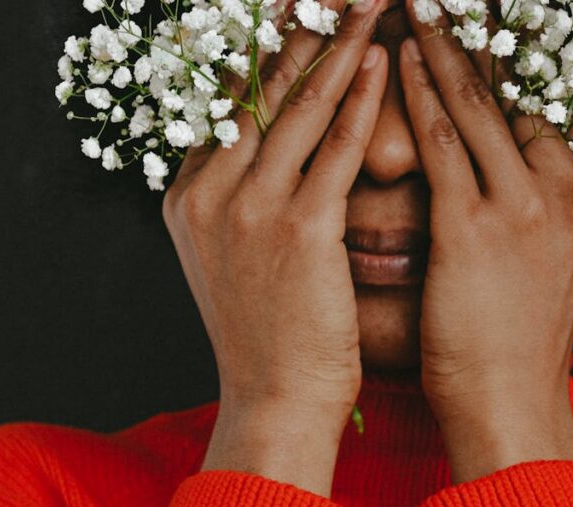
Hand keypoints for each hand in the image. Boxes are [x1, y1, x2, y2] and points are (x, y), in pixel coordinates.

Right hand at [161, 0, 386, 496]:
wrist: (274, 400)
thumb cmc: (268, 332)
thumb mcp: (235, 255)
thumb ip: (241, 196)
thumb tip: (274, 145)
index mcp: (189, 195)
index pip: (228, 103)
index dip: (266, 52)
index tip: (295, 12)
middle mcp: (208, 191)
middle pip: (258, 89)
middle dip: (300, 32)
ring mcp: (249, 208)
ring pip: (298, 107)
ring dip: (337, 48)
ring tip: (367, 5)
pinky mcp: (298, 229)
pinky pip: (336, 149)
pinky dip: (362, 101)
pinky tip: (383, 63)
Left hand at [400, 10, 572, 483]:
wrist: (511, 398)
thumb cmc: (518, 330)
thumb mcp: (550, 253)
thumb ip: (542, 196)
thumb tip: (507, 148)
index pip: (547, 100)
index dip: (512, 50)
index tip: (485, 9)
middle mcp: (572, 187)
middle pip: (519, 88)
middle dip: (478, 32)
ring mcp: (530, 205)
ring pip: (479, 105)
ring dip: (443, 47)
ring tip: (418, 4)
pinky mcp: (479, 229)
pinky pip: (443, 146)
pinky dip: (419, 98)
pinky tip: (399, 63)